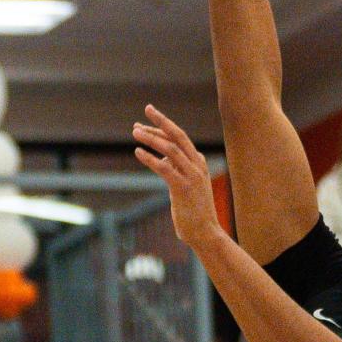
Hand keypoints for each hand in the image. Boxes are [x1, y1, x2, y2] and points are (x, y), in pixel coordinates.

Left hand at [133, 106, 220, 248]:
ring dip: (152, 138)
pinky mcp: (183, 188)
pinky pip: (164, 168)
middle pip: (178, 135)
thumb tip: (161, 161)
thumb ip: (175, 171)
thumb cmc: (193, 212)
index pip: (179, 138)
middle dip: (161, 120)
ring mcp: (192, 176)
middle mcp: (197, 165)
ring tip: (136, 132)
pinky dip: (150, 158)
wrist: (205, 232)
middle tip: (147, 109)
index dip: (162, 127)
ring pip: (171, 148)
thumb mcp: (185, 185)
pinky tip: (138, 152)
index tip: (146, 119)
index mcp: (198, 162)